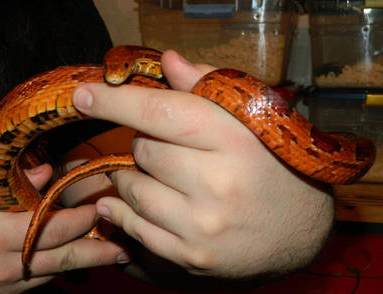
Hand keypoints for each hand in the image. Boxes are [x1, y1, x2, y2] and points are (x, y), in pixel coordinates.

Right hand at [0, 165, 127, 293]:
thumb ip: (8, 184)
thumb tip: (46, 173)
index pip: (52, 226)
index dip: (82, 217)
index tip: (103, 205)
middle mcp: (7, 264)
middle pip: (65, 256)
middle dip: (100, 250)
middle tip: (127, 245)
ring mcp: (9, 283)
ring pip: (60, 271)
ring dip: (91, 262)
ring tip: (119, 255)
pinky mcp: (9, 291)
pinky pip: (45, 278)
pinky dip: (68, 267)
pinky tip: (85, 258)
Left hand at [72, 50, 333, 278]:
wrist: (301, 230)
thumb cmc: (275, 166)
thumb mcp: (252, 118)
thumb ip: (208, 87)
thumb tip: (168, 62)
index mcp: (234, 139)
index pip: (159, 111)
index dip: (116, 101)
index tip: (84, 95)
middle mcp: (217, 183)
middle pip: (143, 149)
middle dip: (145, 142)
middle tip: (166, 146)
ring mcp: (202, 225)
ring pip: (132, 188)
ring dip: (134, 176)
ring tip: (159, 176)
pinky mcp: (192, 257)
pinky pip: (136, 227)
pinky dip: (124, 210)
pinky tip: (125, 202)